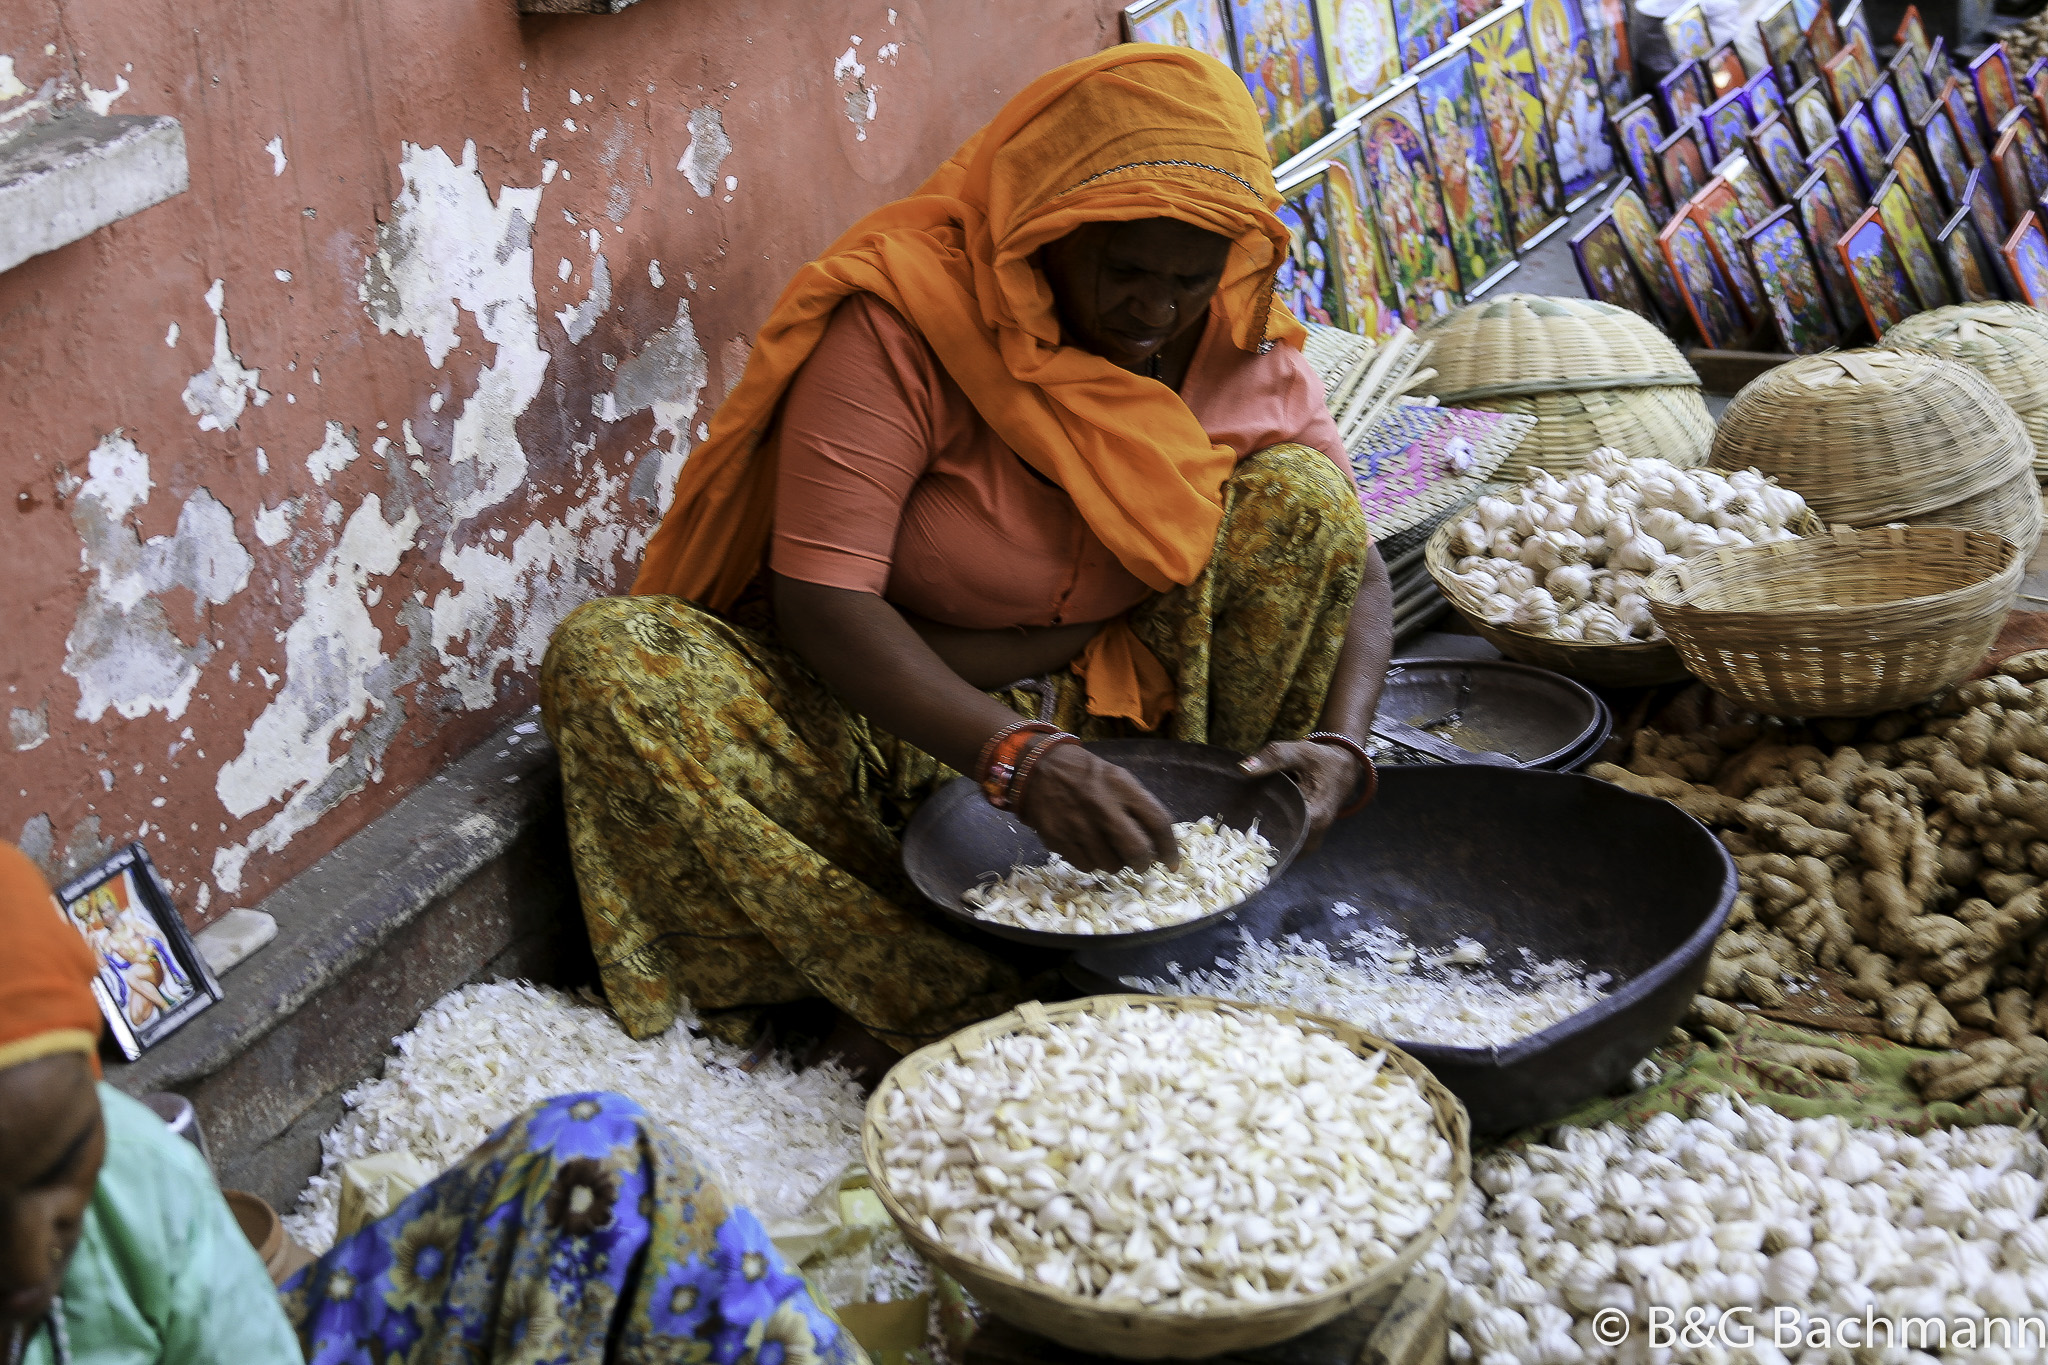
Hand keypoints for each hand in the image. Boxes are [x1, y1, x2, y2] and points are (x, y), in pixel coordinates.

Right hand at [1014, 743, 1179, 873]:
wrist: (1037, 768)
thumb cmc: (1086, 775)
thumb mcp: (1117, 777)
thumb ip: (1138, 806)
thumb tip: (1158, 844)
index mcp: (1121, 786)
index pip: (1158, 822)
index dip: (1170, 847)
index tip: (1172, 861)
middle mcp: (1102, 805)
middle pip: (1137, 850)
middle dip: (1144, 863)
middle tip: (1141, 863)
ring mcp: (1078, 824)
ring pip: (1111, 864)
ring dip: (1116, 863)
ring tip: (1109, 849)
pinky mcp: (1058, 838)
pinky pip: (1086, 866)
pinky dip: (1093, 862)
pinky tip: (1089, 848)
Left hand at [1240, 740, 1360, 848]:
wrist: (1342, 769)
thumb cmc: (1319, 760)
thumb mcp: (1298, 752)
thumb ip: (1272, 758)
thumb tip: (1243, 768)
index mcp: (1315, 817)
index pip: (1279, 833)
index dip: (1254, 830)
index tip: (1234, 825)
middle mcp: (1314, 836)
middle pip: (1276, 845)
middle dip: (1253, 837)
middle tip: (1231, 825)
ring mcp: (1311, 843)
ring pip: (1279, 848)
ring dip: (1260, 840)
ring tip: (1239, 826)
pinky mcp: (1307, 843)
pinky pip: (1284, 846)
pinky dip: (1269, 838)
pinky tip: (1254, 826)